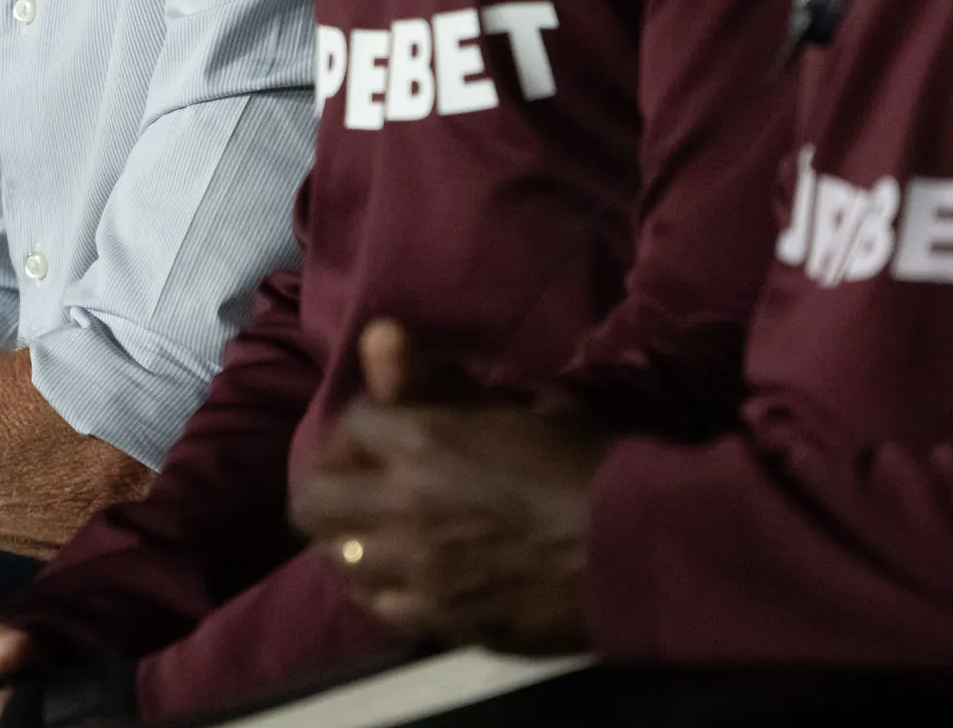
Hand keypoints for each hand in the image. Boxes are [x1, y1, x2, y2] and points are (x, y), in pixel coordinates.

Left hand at [288, 320, 613, 653]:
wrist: (639, 546)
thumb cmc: (584, 463)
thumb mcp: (518, 405)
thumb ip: (438, 377)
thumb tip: (377, 333)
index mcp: (422, 441)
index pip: (347, 425)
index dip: (360, 430)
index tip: (379, 439)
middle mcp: (403, 507)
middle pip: (313, 501)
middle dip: (329, 488)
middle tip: (359, 490)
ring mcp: (419, 571)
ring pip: (338, 560)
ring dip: (349, 543)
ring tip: (374, 538)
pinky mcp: (444, 620)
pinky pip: (381, 608)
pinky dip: (383, 592)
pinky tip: (404, 582)